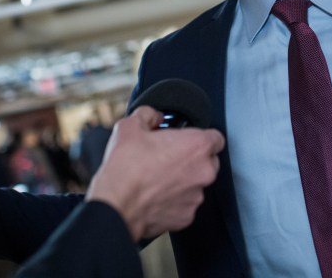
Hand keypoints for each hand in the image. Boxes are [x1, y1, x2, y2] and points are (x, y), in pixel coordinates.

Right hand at [86, 106, 224, 240]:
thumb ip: (148, 114)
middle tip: (168, 158)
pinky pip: (185, 204)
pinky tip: (156, 196)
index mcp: (197, 146)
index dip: (200, 137)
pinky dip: (175, 201)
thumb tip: (154, 117)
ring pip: (197, 184)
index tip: (186, 140)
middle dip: (192, 159)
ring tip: (158, 179)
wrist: (115, 208)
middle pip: (209, 161)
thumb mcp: (130, 126)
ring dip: (183, 181)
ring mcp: (197, 196)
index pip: (216, 138)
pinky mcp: (187, 216)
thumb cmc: (125, 169)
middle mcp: (204, 172)